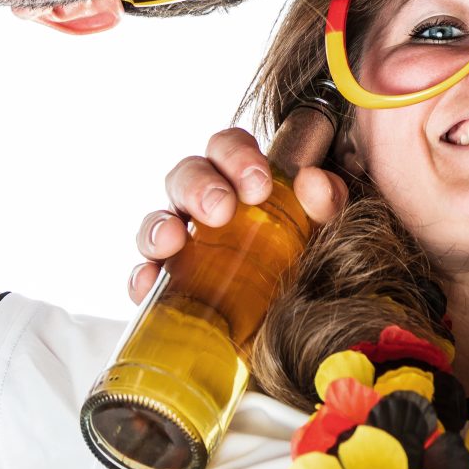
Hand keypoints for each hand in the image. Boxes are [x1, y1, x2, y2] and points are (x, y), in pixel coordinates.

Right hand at [127, 126, 347, 302]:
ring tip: (173, 241)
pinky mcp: (169, 286)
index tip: (257, 184)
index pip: (226, 146)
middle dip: (199, 186)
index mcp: (239, 180)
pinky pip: (143, 275)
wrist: (298, 322)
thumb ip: (327, 202)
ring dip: (159, 226)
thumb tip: (313, 180)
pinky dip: (141, 277)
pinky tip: (149, 284)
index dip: (235, 155)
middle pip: (186, 175)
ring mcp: (181, 243)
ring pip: (157, 220)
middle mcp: (203, 204)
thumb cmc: (305, 260)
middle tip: (220, 210)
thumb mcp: (324, 229)